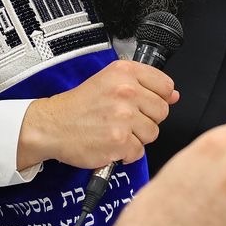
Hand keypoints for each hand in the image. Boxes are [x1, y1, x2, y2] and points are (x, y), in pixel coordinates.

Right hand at [17, 59, 178, 169]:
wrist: (52, 126)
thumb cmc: (79, 106)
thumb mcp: (109, 82)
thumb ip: (144, 85)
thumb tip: (174, 95)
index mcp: (124, 72)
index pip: (166, 86)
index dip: (157, 98)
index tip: (143, 103)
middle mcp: (126, 91)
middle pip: (162, 111)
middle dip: (146, 119)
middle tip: (124, 119)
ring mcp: (123, 117)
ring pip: (152, 133)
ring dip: (136, 137)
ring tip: (115, 131)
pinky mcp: (119, 141)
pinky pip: (139, 151)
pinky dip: (126, 153)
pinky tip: (110, 143)